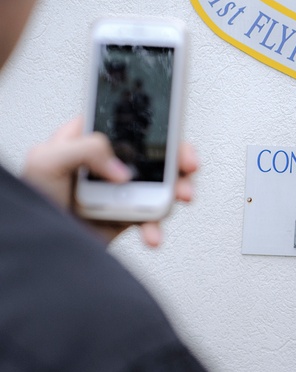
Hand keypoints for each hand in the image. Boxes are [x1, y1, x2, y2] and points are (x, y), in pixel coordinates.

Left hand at [22, 116, 198, 246]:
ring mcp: (122, 190)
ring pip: (162, 184)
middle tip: (188, 168)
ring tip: (179, 200)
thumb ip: (85, 148)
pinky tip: (152, 234)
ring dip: (177, 192)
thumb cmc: (32, 200)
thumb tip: (121, 167)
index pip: (131, 123)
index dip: (158, 126)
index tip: (174, 137)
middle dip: (179, 160)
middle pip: (157, 152)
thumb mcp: (46, 160)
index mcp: (90, 141)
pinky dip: (157, 226)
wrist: (39, 247)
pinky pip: (153, 216)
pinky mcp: (128, 215)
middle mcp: (110, 163)